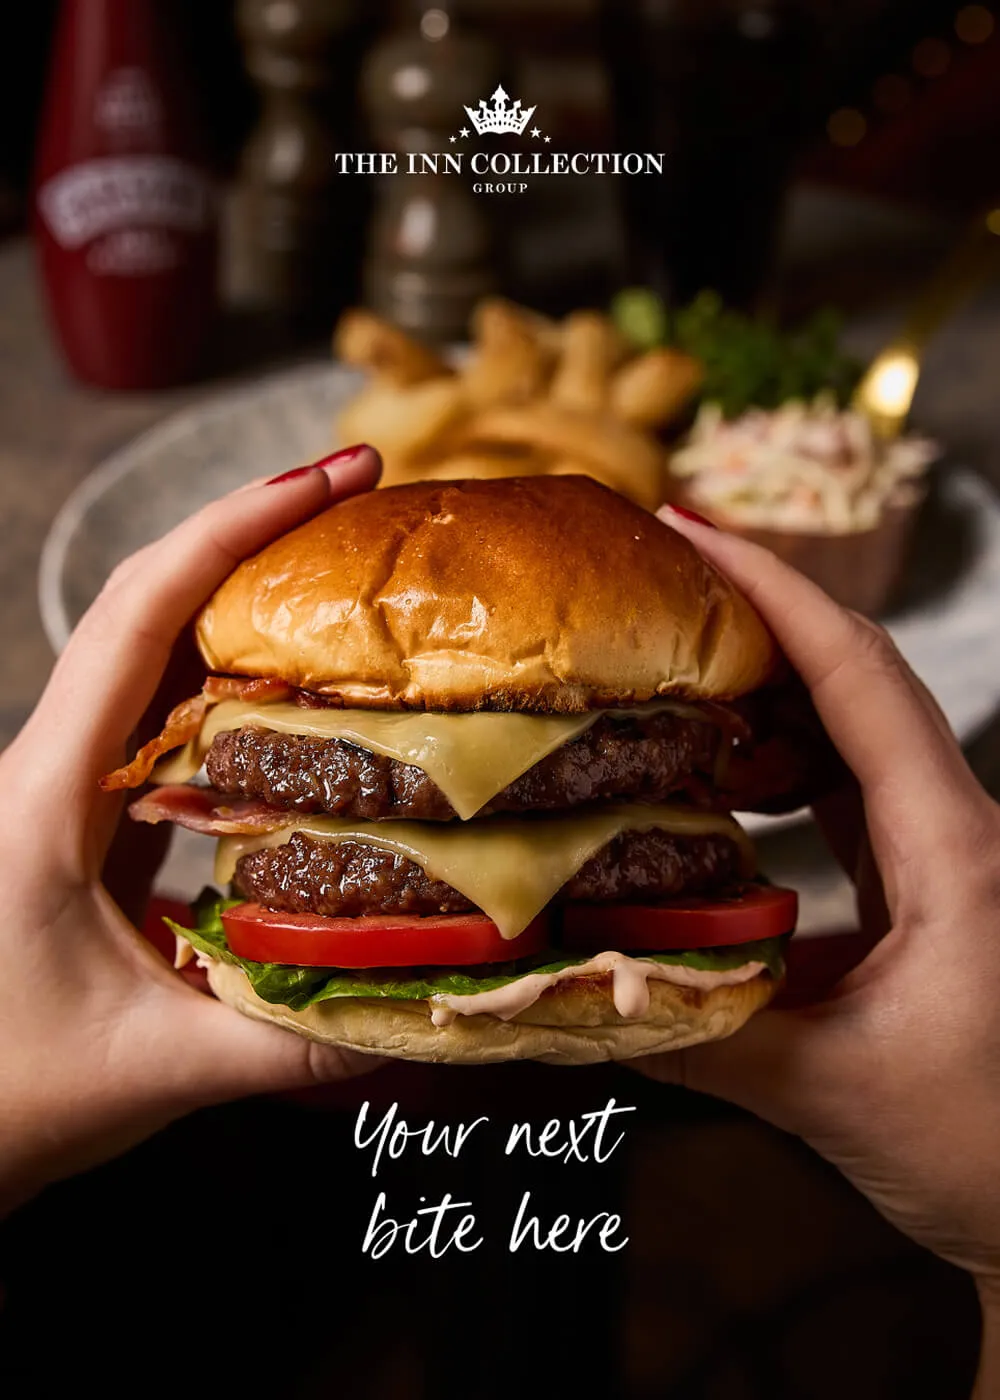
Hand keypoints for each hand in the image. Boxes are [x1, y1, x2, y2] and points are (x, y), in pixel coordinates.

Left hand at [0, 449, 386, 1213]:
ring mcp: (65, 788)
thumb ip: (297, 1042)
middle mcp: (50, 768)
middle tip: (362, 498)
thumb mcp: (158, 1067)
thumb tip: (431, 1007)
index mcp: (47, 795)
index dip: (231, 530)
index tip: (326, 479)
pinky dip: (235, 681)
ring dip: (243, 599)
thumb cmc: (6, 1097)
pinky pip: (163, 721)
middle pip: (148, 607)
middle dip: (252, 535)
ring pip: (153, 657)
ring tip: (345, 573)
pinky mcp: (86, 819)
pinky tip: (300, 691)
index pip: (140, 620)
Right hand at [644, 508, 999, 1314]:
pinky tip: (714, 780)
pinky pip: (844, 790)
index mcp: (955, 852)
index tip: (689, 533)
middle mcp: (956, 830)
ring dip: (758, 695)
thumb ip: (696, 1035)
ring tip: (665, 676)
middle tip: (650, 589)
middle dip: (753, 622)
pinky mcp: (925, 883)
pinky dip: (774, 768)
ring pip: (848, 732)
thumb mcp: (830, 1092)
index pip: (858, 679)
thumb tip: (572, 993)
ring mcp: (944, 852)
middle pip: (852, 680)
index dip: (774, 592)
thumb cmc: (987, 1156)